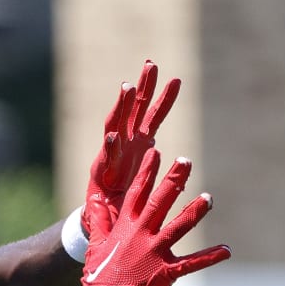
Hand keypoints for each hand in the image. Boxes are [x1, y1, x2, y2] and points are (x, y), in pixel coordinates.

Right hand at [72, 149, 229, 285]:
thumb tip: (95, 201)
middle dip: (173, 180)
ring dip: (195, 211)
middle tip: (185, 161)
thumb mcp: (95, 246)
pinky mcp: (166, 272)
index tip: (155, 153)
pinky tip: (226, 250)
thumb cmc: (99, 278)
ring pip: (179, 226)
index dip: (147, 172)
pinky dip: (210, 256)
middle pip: (160, 202)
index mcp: (125, 228)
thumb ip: (99, 222)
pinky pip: (192, 263)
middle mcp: (141, 235)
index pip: (137, 193)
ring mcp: (155, 252)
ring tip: (209, 198)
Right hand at [82, 61, 180, 244]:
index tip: (177, 80)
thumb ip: (167, 177)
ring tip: (127, 87)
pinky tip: (113, 135)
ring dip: (121, 107)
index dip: (164, 99)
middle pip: (134, 110)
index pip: (153, 116)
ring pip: (116, 124)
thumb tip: (184, 170)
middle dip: (143, 88)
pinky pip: (106, 156)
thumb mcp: (153, 183)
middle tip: (151, 65)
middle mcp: (125, 144)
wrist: (107, 221)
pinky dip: (109, 145)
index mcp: (139, 145)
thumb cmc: (129, 201)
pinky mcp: (100, 171)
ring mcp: (112, 155)